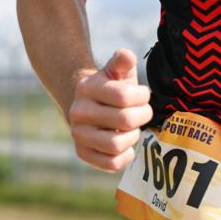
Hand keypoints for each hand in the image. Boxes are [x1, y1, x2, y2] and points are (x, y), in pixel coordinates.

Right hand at [68, 48, 152, 171]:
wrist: (86, 105)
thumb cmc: (110, 87)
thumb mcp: (116, 71)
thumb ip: (122, 61)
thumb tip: (126, 55)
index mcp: (86, 88)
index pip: (125, 96)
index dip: (142, 96)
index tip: (141, 95)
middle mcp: (78, 112)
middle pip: (125, 121)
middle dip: (142, 116)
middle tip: (141, 112)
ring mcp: (78, 134)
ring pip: (117, 145)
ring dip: (133, 137)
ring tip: (131, 129)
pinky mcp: (82, 152)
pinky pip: (110, 164)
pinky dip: (124, 156)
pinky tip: (125, 145)